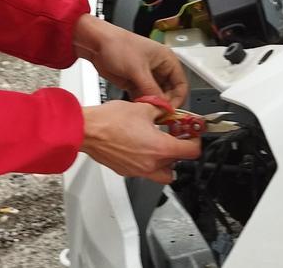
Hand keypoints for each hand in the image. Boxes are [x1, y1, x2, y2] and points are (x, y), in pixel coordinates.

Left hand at [73, 15, 188, 107]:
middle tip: (157, 114)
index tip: (169, 110)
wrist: (95, 43)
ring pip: (156, 96)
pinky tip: (138, 108)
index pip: (181, 84)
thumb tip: (162, 105)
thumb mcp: (137, 69)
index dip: (177, 99)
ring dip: (152, 104)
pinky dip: (142, 103)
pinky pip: (144, 97)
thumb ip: (151, 89)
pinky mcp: (134, 82)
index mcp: (166, 59)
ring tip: (146, 111)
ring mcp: (146, 76)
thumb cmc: (117, 44)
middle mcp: (158, 68)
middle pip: (169, 92)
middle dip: (163, 103)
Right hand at [81, 101, 200, 183]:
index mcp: (160, 148)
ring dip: (164, 162)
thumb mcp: (143, 108)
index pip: (191, 152)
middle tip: (175, 138)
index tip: (192, 135)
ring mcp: (137, 170)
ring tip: (158, 146)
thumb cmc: (110, 121)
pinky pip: (143, 171)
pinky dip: (146, 162)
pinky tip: (140, 146)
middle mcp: (151, 164)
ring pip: (161, 173)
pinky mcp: (126, 171)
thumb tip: (165, 109)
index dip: (195, 141)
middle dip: (179, 152)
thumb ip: (160, 110)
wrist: (87, 131)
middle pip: (177, 166)